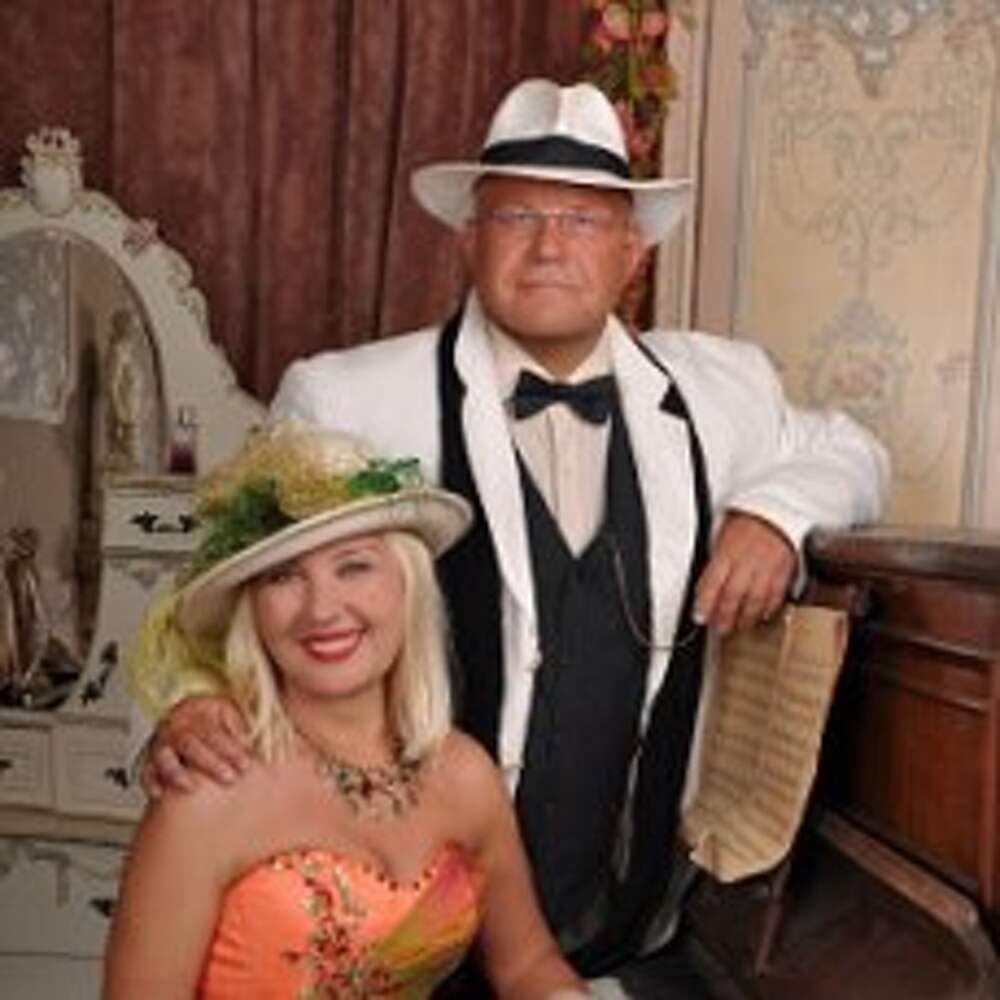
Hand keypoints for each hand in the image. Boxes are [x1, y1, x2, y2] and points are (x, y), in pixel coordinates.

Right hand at [140, 695, 250, 797]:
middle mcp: (174, 727)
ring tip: (192, 788)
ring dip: (177, 774)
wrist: (190, 721)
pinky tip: (160, 794)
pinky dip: (151, 783)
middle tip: (230, 778)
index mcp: (194, 710)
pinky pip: (145, 773)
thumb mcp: (226, 710)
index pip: (211, 730)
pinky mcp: (149, 761)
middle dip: (211, 763)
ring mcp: (160, 744)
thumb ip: (236, 723)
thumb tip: (246, 740)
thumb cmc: (212, 718)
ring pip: (164, 758)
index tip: (246, 763)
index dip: (229, 748)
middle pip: (189, 744)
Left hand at [693, 511, 795, 634]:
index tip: (700, 617)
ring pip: (755, 600)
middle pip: (733, 596)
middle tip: (720, 628)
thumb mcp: (721, 536)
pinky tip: (762, 615)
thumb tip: (705, 588)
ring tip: (739, 625)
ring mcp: (766, 568)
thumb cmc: (746, 523)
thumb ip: (715, 562)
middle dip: (724, 617)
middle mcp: (746, 561)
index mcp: (727, 552)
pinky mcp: (784, 571)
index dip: (705, 604)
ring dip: (746, 618)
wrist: (776, 511)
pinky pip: (776, 596)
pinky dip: (769, 609)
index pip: (712, 583)